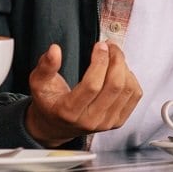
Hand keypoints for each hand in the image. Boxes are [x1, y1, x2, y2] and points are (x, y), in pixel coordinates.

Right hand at [25, 41, 142, 145]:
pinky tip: (120, 71)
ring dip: (124, 67)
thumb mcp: (38, 83)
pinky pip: (134, 96)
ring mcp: (105, 123)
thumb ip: (45, 66)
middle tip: (110, 45)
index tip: (100, 46)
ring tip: (114, 56)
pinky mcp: (117, 121)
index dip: (99, 62)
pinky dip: (131, 78)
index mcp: (69, 111)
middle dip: (116, 59)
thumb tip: (54, 50)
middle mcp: (90, 120)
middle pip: (114, 86)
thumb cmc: (48, 103)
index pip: (92, 85)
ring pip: (127, 90)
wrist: (56, 126)